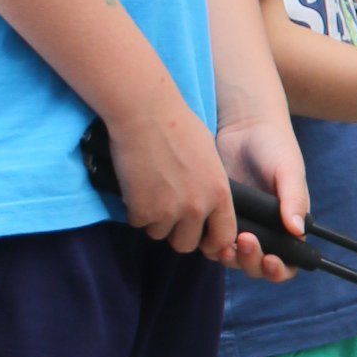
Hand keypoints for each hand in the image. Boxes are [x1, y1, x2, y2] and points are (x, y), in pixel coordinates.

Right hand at [102, 89, 239, 258]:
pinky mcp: (142, 210)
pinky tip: (135, 186)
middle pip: (186, 244)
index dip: (211, 241)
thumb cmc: (177, 125)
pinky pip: (137, 223)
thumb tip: (206, 206)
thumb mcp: (209, 158)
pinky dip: (133, 209)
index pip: (223, 237)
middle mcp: (197, 207)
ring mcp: (169, 211)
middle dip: (175, 233)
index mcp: (219, 194)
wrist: (145, 112)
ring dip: (152, 219)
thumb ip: (210, 187)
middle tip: (165, 214)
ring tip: (149, 191)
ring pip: (158, 234)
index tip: (200, 237)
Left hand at [215, 116, 310, 274]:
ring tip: (224, 244)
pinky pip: (211, 241)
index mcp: (287, 226)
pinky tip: (207, 231)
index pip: (287, 264)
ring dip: (229, 258)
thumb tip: (298, 231)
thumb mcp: (289, 170)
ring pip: (233, 259)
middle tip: (243, 242)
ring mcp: (238, 226)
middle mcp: (264, 232)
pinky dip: (209, 243)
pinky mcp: (215, 217)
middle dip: (250, 262)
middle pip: (257, 267)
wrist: (242, 125)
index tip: (269, 259)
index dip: (278, 270)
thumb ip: (295, 199)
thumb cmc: (274, 145)